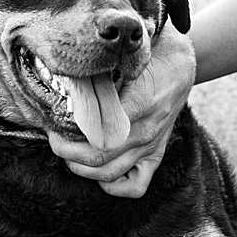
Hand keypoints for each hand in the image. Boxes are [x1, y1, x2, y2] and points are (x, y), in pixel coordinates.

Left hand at [46, 26, 195, 197]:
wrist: (184, 63)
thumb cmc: (154, 53)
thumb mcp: (132, 52)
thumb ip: (107, 62)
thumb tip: (75, 61)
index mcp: (140, 104)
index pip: (100, 135)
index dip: (71, 135)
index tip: (53, 123)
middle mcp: (146, 131)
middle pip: (99, 159)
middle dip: (67, 152)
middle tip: (53, 137)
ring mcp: (151, 146)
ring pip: (110, 175)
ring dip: (81, 168)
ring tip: (67, 151)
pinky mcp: (155, 154)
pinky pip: (135, 185)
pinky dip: (113, 185)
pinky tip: (98, 169)